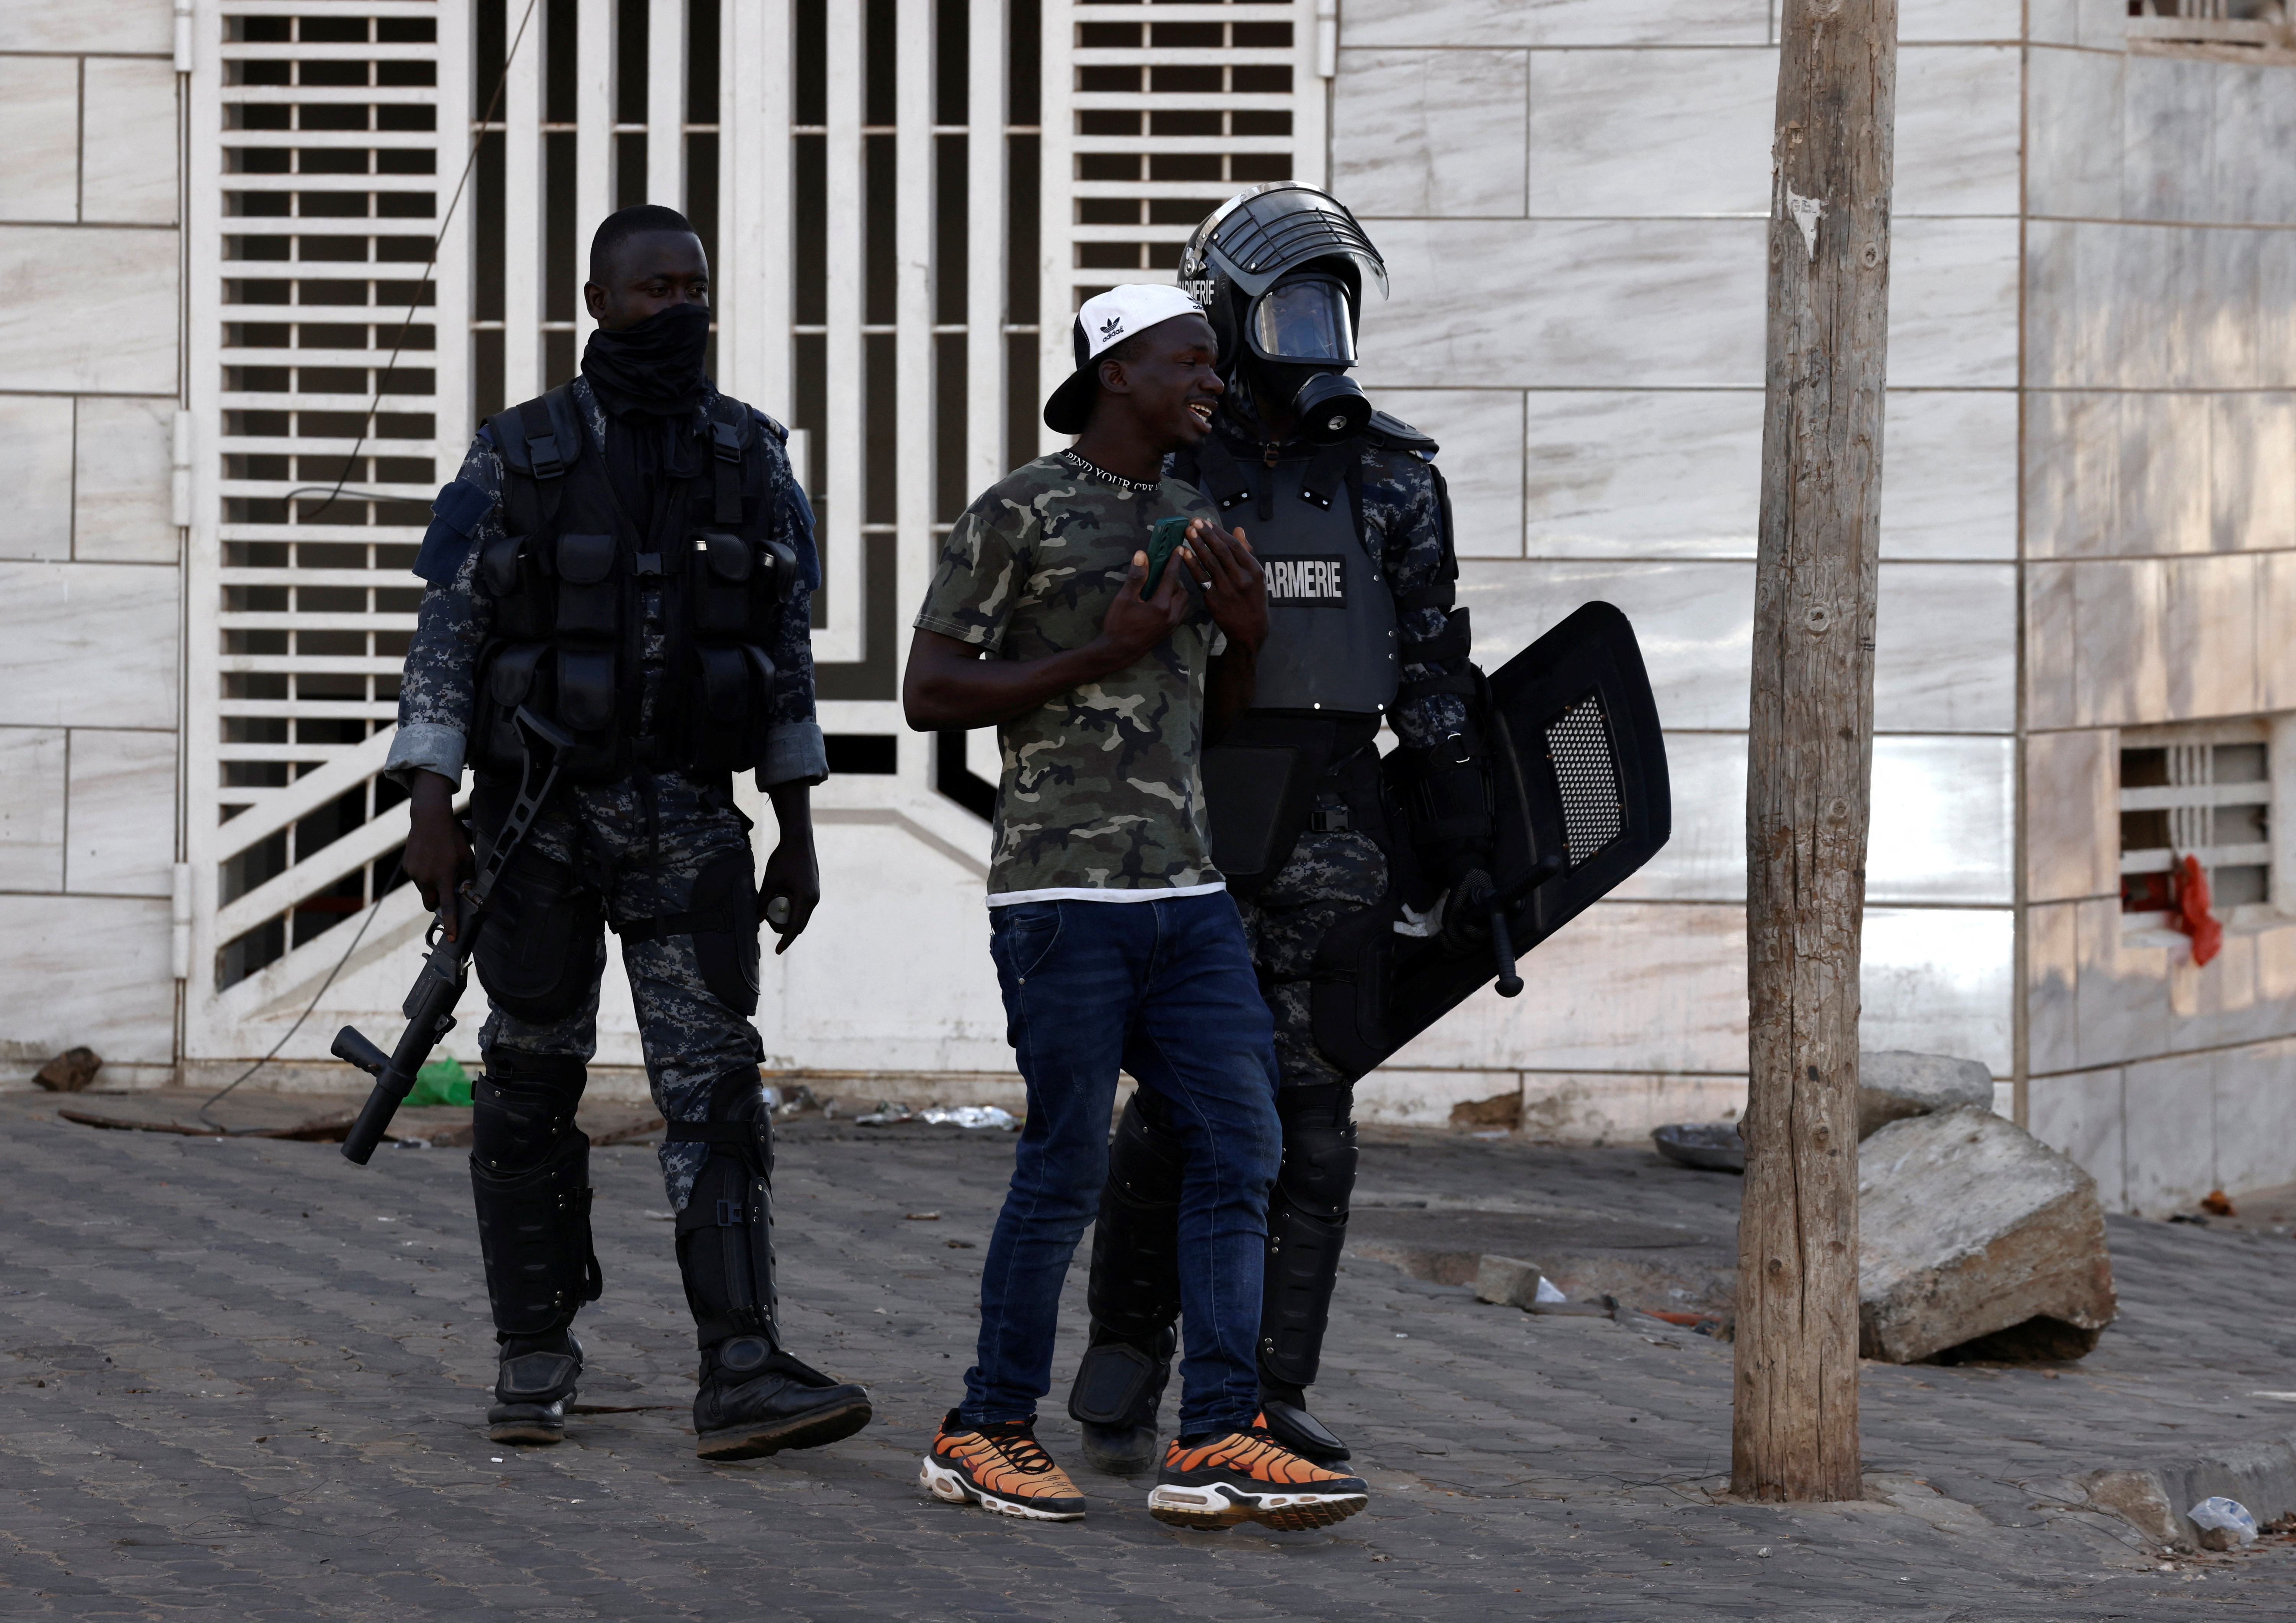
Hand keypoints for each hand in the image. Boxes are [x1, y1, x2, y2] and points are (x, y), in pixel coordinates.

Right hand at [403, 770, 471, 939]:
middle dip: (437, 903)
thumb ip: (469, 878)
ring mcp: (414, 873)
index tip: (451, 937)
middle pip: (430, 903)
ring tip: (438, 866)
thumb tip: (469, 892)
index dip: (450, 923)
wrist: (429, 821)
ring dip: (431, 886)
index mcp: (444, 877)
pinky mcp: (407, 867)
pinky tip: (429, 860)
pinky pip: (417, 878)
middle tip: (445, 893)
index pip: (448, 906)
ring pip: (424, 890)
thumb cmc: (452, 839)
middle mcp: (427, 878)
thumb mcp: (467, 858)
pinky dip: (423, 875)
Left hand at [759, 781, 819, 953]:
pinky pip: (803, 908)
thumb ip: (762, 901)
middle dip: (784, 929)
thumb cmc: (784, 858)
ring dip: (788, 919)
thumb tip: (755, 919)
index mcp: (804, 898)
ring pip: (802, 917)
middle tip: (766, 922)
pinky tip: (780, 902)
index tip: (777, 950)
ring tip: (771, 909)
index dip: (785, 941)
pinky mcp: (813, 890)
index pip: (794, 927)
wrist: (799, 840)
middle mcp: (813, 899)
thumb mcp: (770, 881)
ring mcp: (815, 895)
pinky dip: (792, 910)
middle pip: (799, 925)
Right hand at [1093, 547, 1191, 671]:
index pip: (1171, 577)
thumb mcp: (1124, 599)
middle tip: (1165, 569)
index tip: (1179, 548)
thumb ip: (1136, 577)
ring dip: (1178, 589)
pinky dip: (1177, 601)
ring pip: (1184, 601)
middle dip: (1176, 577)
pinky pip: (1181, 611)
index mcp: (1161, 606)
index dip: (1174, 561)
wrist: (1117, 652)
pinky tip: (1165, 598)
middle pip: (1182, 589)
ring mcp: (1172, 625)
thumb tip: (1142, 555)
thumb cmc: (1118, 625)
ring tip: (1164, 583)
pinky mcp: (1170, 631)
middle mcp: (1171, 615)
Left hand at [1180, 519, 1265, 655]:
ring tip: (1187, 532)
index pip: (1234, 546)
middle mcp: (1241, 578)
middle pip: (1221, 551)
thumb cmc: (1254, 599)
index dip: (1218, 532)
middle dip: (1206, 534)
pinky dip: (1192, 564)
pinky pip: (1201, 578)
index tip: (1206, 522)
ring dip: (1197, 545)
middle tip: (1193, 522)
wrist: (1250, 630)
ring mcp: (1227, 589)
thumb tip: (1238, 530)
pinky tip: (1184, 554)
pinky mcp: (1214, 599)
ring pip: (1209, 562)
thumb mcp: (1257, 576)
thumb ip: (1247, 552)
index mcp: (1254, 570)